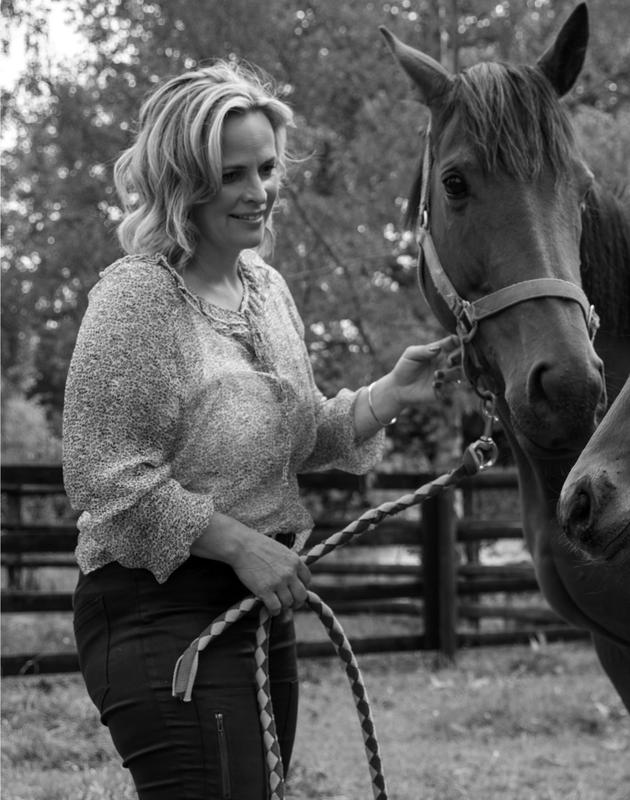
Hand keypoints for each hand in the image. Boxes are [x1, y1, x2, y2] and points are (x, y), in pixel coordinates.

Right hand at [191, 514, 310, 615]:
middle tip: (290, 603)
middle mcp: (290, 573)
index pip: (307, 580)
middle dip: (296, 601)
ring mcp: (278, 582)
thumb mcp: (280, 550)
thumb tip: (291, 576)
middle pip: (301, 595)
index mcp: (295, 561)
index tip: (295, 590)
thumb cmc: (257, 545)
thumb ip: (288, 563)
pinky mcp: (265, 590)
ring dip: (283, 606)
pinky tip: (269, 608)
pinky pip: (275, 608)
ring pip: (288, 603)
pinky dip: (274, 611)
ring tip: (277, 605)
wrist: (241, 545)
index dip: (302, 587)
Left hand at [389, 334, 459, 406]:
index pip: (454, 343)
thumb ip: (424, 350)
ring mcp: (446, 376)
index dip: (460, 340)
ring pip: (460, 373)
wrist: (398, 388)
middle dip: (461, 357)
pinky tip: (434, 384)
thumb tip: (439, 348)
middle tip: (450, 360)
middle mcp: (446, 363)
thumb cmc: (404, 367)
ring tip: (436, 374)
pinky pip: (452, 387)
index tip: (461, 340)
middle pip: (463, 357)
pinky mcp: (444, 390)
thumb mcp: (411, 354)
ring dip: (452, 373)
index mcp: (440, 351)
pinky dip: (445, 385)